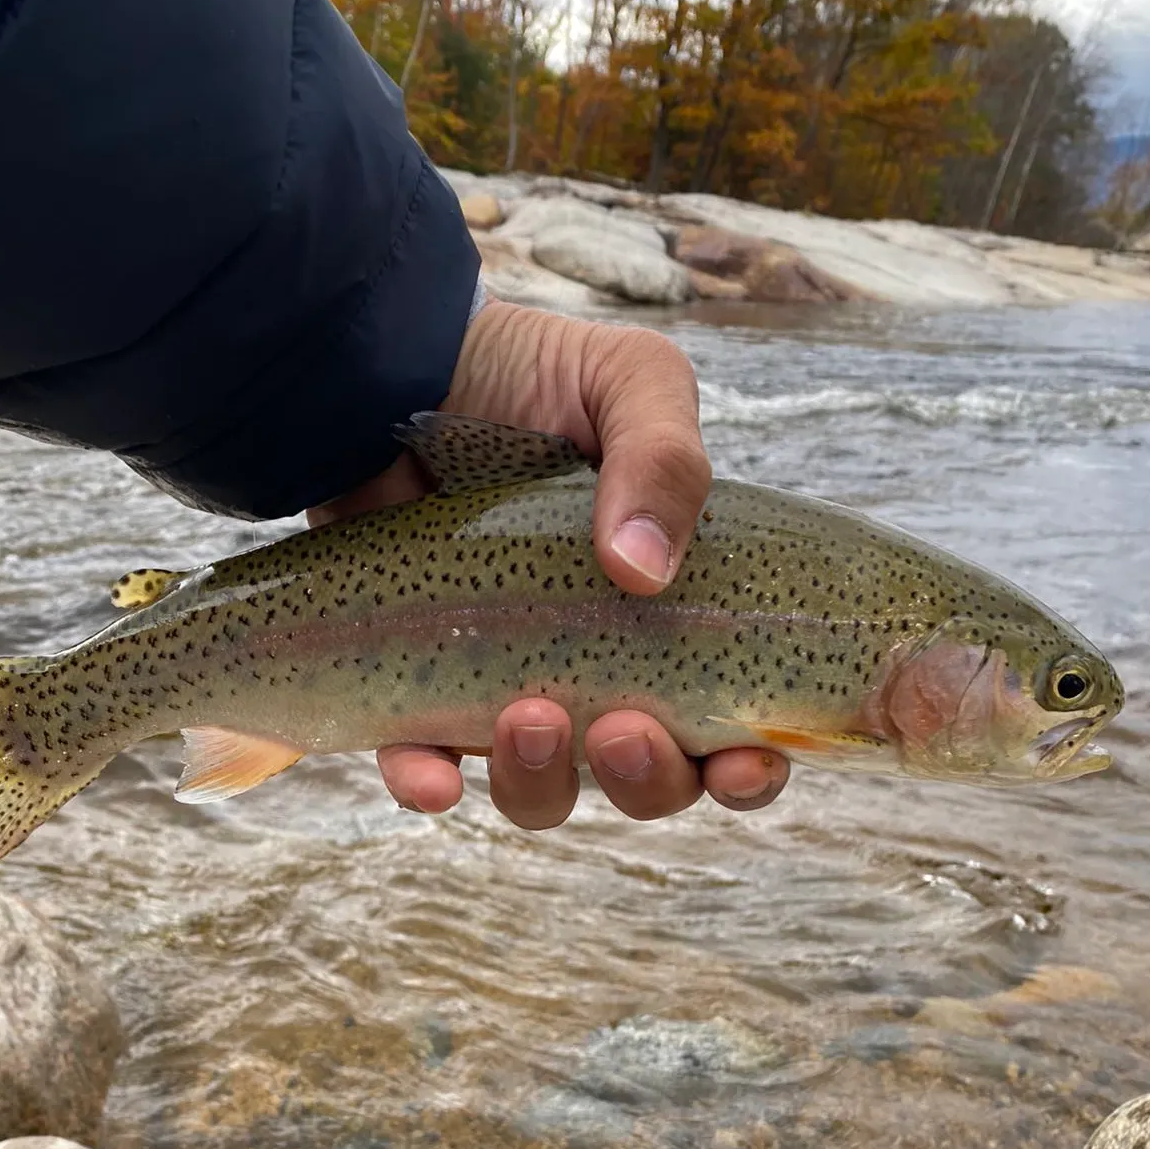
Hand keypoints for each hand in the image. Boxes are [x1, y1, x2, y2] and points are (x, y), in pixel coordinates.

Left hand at [309, 299, 789, 826]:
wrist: (402, 359)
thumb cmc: (533, 374)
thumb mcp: (628, 383)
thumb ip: (665, 460)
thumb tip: (644, 571)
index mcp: (674, 616)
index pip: (733, 726)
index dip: (746, 768)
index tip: (740, 758)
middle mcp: (600, 667)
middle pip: (647, 779)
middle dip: (648, 778)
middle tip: (624, 727)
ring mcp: (511, 684)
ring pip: (543, 789)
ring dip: (544, 781)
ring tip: (526, 716)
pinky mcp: (419, 685)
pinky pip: (427, 767)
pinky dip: (430, 782)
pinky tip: (430, 773)